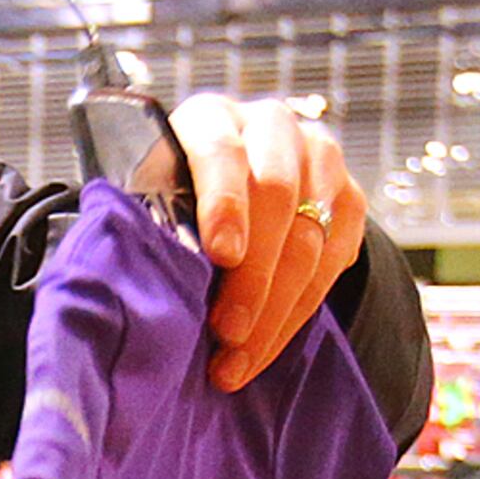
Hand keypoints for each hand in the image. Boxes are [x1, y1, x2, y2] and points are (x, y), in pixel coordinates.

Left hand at [140, 94, 372, 391]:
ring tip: (238, 359)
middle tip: (227, 332)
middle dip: (253, 275)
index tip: (221, 256)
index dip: (224, 204)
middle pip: (277, 196)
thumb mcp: (148, 203)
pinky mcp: (349, 199)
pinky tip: (266, 348)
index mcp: (209, 119)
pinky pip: (337, 258)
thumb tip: (130, 291)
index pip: (222, 151)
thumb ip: (146, 227)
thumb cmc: (170, 204)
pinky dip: (300, 311)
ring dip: (276, 308)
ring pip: (312, 236)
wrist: (231, 194)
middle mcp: (270, 127)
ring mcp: (318, 159)